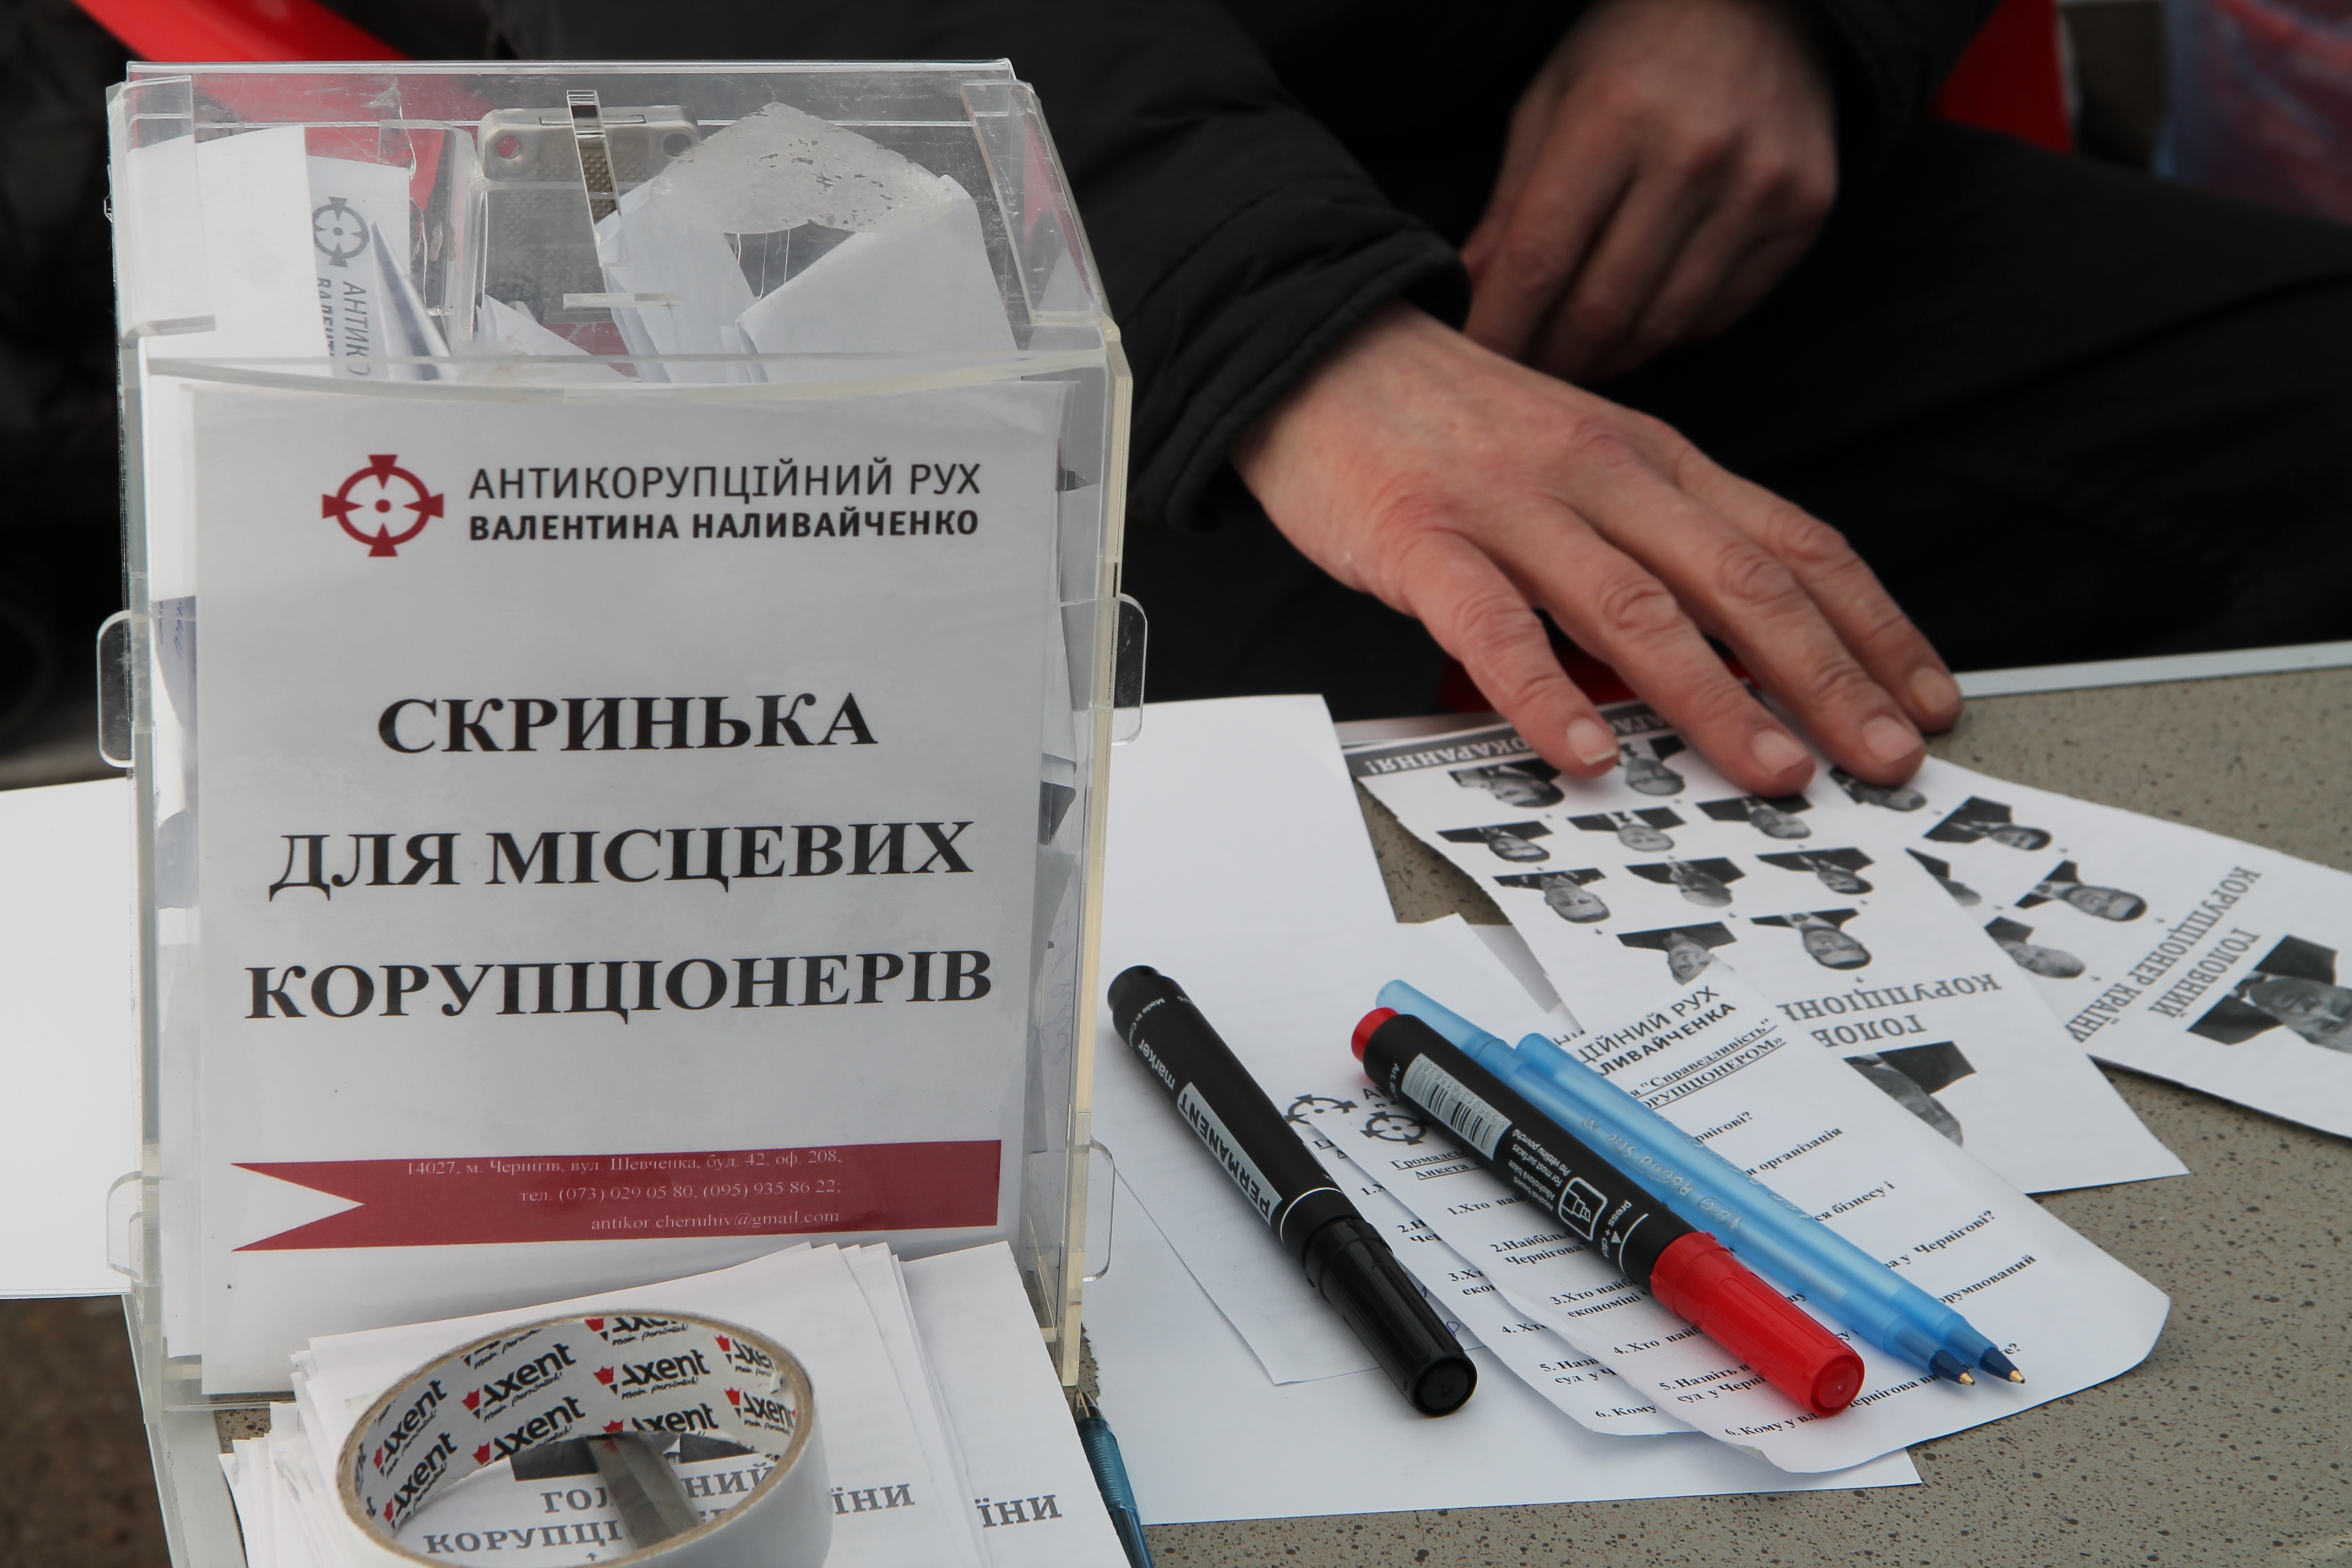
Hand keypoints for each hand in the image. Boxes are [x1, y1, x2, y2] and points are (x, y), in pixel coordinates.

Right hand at [1233, 304, 1960, 792]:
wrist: (1319, 352)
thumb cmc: (1452, 424)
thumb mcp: (1582, 460)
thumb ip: (1652, 539)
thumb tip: (1733, 646)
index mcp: (1654, 459)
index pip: (1792, 545)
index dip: (1871, 627)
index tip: (1924, 700)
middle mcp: (1603, 476)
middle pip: (1741, 583)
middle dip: (1827, 679)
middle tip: (1883, 759)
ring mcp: (1513, 507)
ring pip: (1635, 609)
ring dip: (1715, 699)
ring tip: (1773, 771)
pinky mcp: (1422, 539)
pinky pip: (1493, 625)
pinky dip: (1543, 694)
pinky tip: (1584, 755)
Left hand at [1461, 0, 1835, 381]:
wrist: (1765, 1)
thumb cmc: (1634, 48)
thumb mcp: (1553, 100)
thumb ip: (1510, 201)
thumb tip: (1468, 288)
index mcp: (1613, 118)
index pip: (1540, 258)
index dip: (1501, 327)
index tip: (1477, 368)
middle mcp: (1694, 155)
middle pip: (1602, 305)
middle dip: (1551, 357)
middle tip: (1524, 375)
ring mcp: (1758, 187)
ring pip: (1663, 323)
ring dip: (1608, 358)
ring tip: (1576, 357)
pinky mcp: (1804, 212)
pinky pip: (1721, 312)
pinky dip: (1670, 333)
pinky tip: (1640, 325)